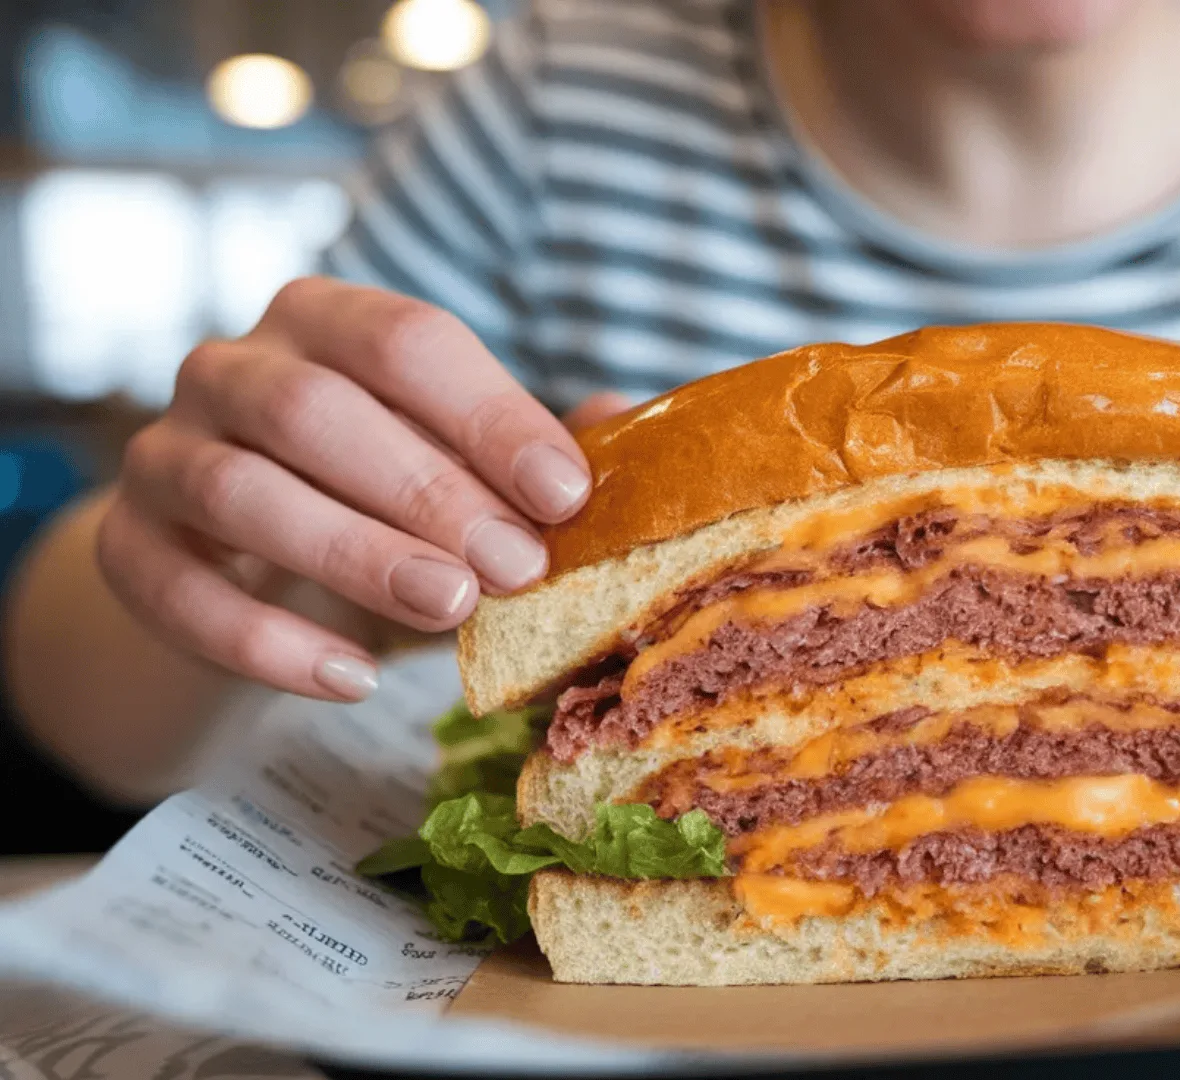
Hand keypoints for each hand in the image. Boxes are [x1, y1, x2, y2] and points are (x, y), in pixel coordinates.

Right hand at [99, 278, 594, 700]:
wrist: (247, 563)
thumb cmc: (383, 495)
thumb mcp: (462, 465)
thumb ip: (538, 447)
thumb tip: (628, 419)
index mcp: (326, 322)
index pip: (404, 339)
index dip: (488, 415)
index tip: (566, 495)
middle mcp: (230, 369)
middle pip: (316, 411)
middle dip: (427, 491)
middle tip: (517, 568)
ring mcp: (164, 452)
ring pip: (241, 491)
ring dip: (355, 554)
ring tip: (451, 608)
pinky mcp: (127, 546)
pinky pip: (176, 591)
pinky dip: (266, 641)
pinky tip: (352, 678)